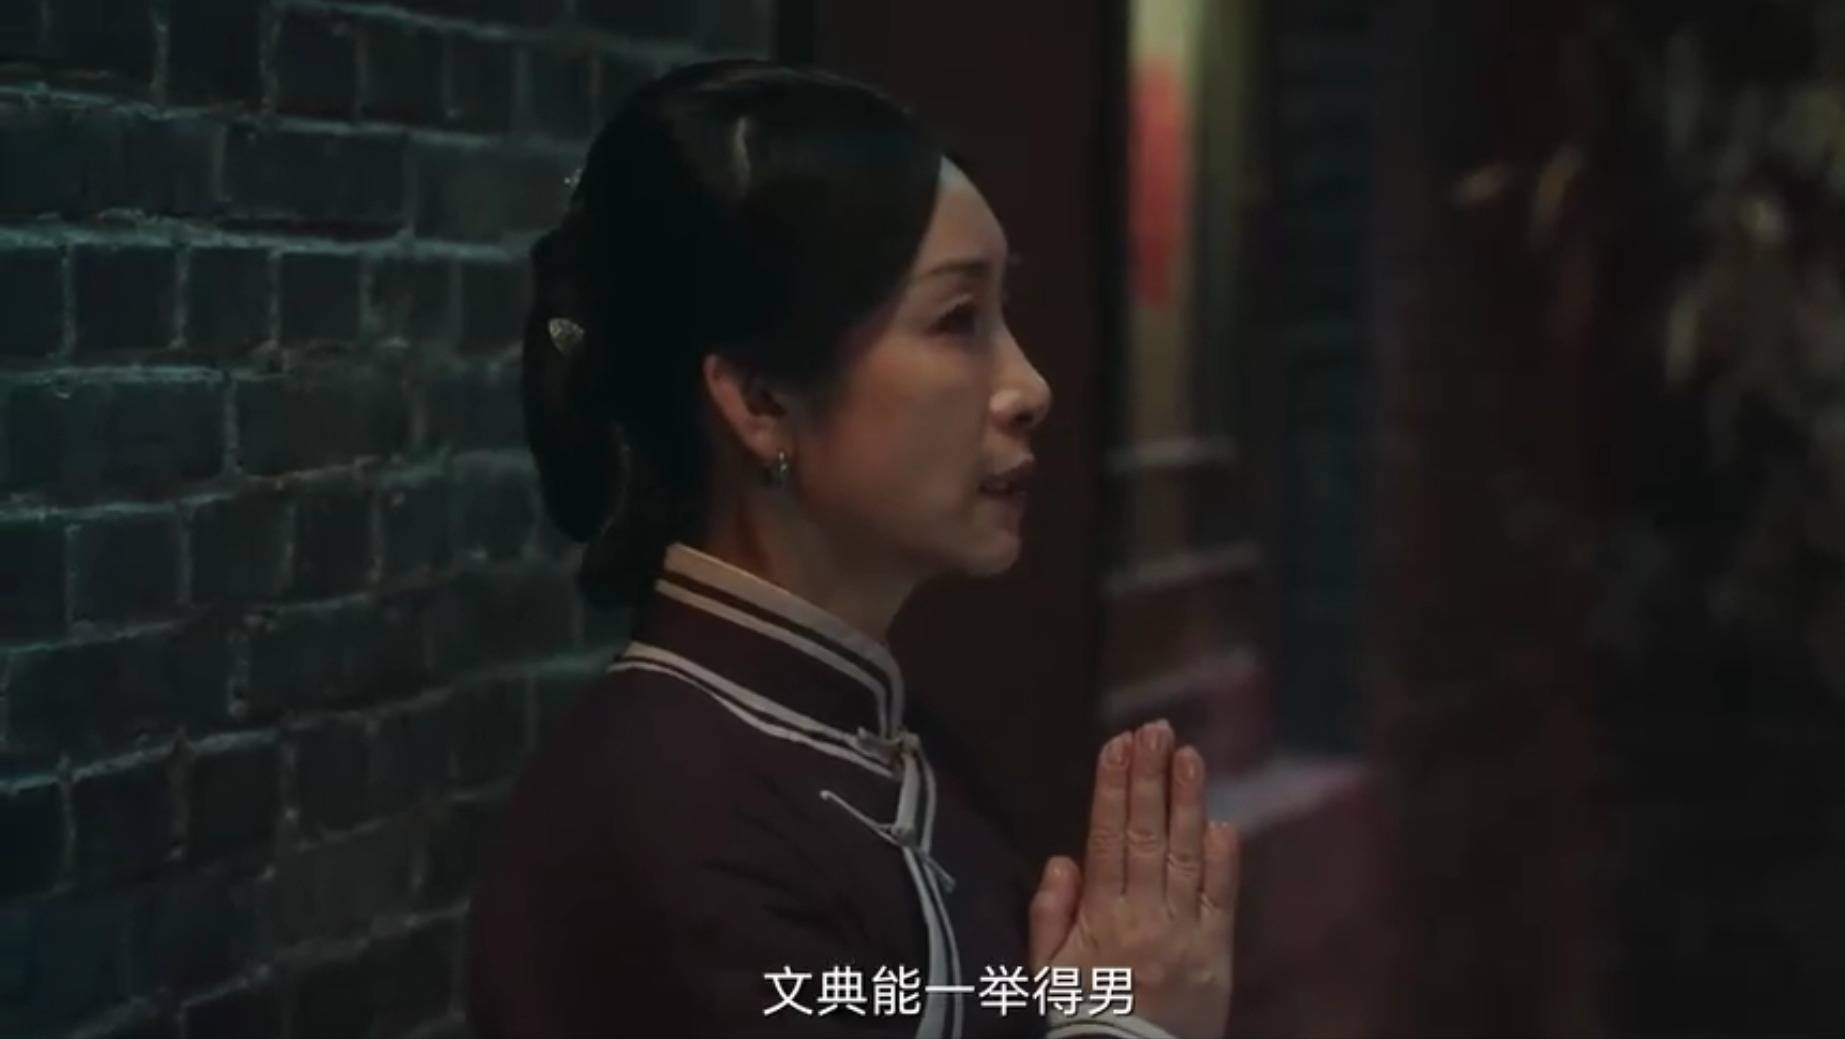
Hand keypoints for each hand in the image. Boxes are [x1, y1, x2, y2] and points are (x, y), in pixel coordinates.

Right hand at [1028, 721, 1239, 1038]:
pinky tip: (1221, 823)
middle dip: (1149, 779)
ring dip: (1186, 803)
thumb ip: (1048, 915)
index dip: (1112, 789)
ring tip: (1189, 755)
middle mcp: (1144, 918)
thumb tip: (1062, 859)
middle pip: (1147, 837)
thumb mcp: (1044, 973)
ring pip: (1185, 857)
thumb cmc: (1082, 1016)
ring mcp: (1184, 934)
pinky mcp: (1216, 955)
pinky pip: (1221, 901)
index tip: (1117, 745)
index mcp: (1100, 919)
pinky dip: (1223, 862)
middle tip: (1155, 730)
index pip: (1106, 840)